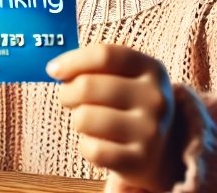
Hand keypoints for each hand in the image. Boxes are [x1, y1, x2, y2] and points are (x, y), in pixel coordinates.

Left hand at [48, 44, 178, 192]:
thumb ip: (97, 67)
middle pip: (87, 86)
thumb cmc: (130, 107)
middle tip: (68, 98)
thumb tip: (54, 69)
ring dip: (78, 120)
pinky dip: (87, 147)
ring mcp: (150, 130)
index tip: (53, 70)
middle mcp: (155, 98)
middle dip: (67, 93)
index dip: (72, 60)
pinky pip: (91, 149)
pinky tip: (99, 144)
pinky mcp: (139, 160)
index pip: (104, 55)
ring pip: (84, 118)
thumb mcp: (128, 79)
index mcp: (152, 70)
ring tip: (90, 122)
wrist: (163, 152)